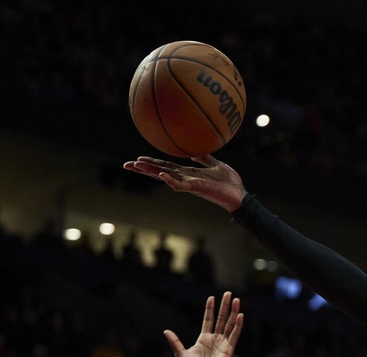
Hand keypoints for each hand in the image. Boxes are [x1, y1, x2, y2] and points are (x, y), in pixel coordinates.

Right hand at [122, 154, 247, 212]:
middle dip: (143, 169)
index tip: (138, 159)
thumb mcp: (216, 165)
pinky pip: (181, 185)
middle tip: (127, 164)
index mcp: (188, 173)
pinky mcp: (196, 188)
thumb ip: (205, 158)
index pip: (166, 167)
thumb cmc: (229, 182)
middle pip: (159, 172)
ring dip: (151, 171)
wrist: (239, 195)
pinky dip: (171, 180)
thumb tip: (194, 152)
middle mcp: (185, 179)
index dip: (152, 163)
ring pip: (165, 177)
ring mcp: (189, 184)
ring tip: (136, 166)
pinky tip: (161, 175)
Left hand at [166, 292, 243, 356]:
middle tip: (227, 293)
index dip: (210, 309)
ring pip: (229, 324)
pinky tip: (240, 315)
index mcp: (204, 338)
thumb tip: (166, 331)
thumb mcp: (180, 354)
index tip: (211, 298)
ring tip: (236, 300)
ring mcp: (223, 343)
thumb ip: (175, 341)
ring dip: (233, 312)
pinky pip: (235, 334)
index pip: (208, 320)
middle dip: (224, 306)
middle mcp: (215, 339)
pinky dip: (238, 325)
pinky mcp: (229, 348)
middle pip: (221, 318)